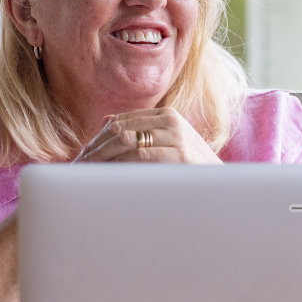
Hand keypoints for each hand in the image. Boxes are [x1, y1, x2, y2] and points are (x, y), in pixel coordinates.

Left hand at [73, 109, 221, 164]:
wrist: (222, 185)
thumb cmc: (191, 167)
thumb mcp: (168, 142)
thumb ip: (141, 129)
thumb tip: (106, 121)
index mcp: (167, 115)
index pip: (121, 121)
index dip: (98, 139)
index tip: (82, 156)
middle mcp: (172, 121)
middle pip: (120, 129)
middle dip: (96, 148)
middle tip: (78, 165)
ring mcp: (177, 137)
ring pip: (126, 141)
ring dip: (103, 157)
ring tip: (87, 172)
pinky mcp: (180, 155)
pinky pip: (139, 156)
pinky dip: (120, 165)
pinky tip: (108, 175)